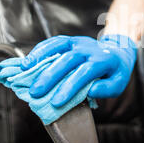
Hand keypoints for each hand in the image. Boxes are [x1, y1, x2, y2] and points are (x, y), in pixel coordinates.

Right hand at [21, 34, 136, 105]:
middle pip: (68, 59)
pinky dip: (40, 50)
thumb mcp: (119, 84)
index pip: (85, 72)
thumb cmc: (115, 72)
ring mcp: (79, 42)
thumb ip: (106, 89)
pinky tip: (28, 61)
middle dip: (50, 76)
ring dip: (40, 57)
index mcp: (104, 60)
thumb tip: (90, 91)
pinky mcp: (70, 40)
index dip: (70, 87)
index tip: (56, 102)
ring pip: (58, 46)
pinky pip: (54, 42)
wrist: (118, 50)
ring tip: (24, 71)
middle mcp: (90, 49)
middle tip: (35, 92)